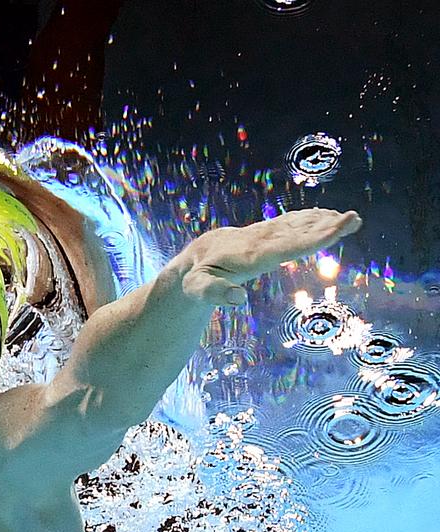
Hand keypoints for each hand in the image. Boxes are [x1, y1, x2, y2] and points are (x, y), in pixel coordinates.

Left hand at [180, 208, 362, 305]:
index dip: (310, 240)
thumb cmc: (196, 278)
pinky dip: (310, 218)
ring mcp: (263, 235)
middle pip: (296, 234)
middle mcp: (258, 241)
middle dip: (325, 227)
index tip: (332, 230)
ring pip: (296, 226)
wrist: (195, 257)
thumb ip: (215, 293)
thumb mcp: (198, 289)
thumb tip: (237, 299)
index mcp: (249, 255)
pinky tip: (328, 215)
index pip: (285, 247)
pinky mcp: (265, 233)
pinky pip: (290, 224)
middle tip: (353, 219)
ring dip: (323, 220)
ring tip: (349, 217)